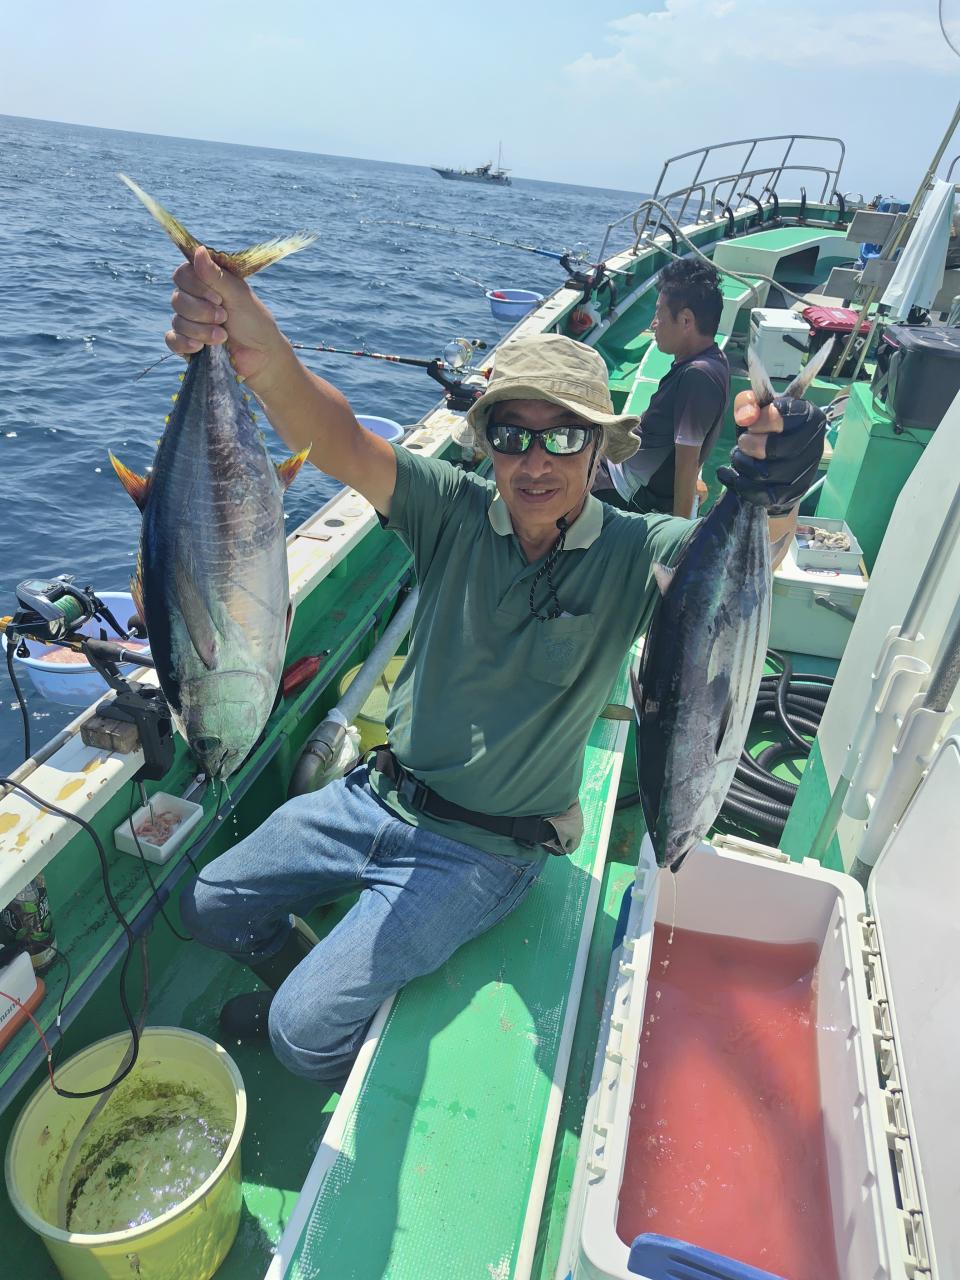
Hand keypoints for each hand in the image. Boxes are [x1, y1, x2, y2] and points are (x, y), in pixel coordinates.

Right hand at [165, 246, 290, 389]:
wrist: (261, 356)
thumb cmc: (254, 322)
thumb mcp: (238, 295)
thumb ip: (216, 276)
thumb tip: (198, 249)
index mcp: (206, 282)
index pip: (182, 275)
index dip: (196, 287)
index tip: (218, 297)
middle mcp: (194, 299)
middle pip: (177, 299)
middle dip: (201, 312)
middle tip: (224, 317)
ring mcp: (189, 322)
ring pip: (177, 321)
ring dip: (201, 331)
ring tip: (223, 337)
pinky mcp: (187, 343)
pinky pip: (172, 340)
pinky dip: (185, 344)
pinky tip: (200, 348)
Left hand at [717, 390, 826, 515]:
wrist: (775, 457)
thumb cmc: (767, 428)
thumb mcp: (756, 408)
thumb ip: (747, 403)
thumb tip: (746, 417)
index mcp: (810, 417)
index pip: (785, 416)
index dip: (762, 420)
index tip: (752, 422)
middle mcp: (815, 446)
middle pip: (775, 448)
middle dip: (750, 444)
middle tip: (743, 441)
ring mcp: (805, 473)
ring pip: (766, 473)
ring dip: (743, 464)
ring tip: (740, 456)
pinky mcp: (793, 495)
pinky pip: (761, 494)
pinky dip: (740, 484)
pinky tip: (731, 475)